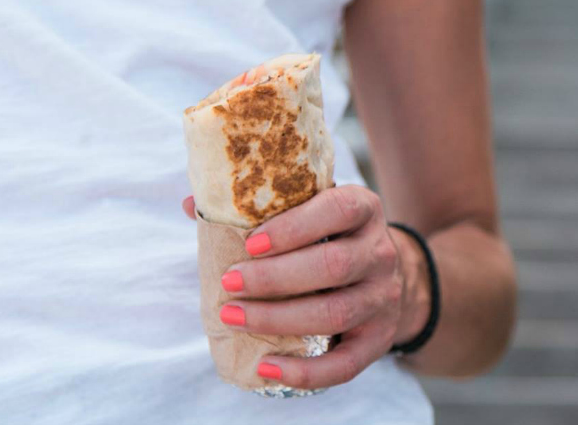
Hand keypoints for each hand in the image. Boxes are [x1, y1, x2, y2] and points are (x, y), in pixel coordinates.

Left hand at [181, 187, 429, 388]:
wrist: (377, 275)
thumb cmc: (326, 238)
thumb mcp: (308, 211)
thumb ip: (259, 206)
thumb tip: (193, 204)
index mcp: (364, 209)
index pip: (339, 210)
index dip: (294, 227)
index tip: (250, 243)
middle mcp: (381, 252)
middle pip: (335, 265)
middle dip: (275, 277)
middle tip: (230, 281)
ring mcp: (384, 296)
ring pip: (337, 312)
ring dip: (278, 318)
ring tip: (233, 318)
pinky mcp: (379, 338)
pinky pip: (346, 363)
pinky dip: (305, 371)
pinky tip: (266, 366)